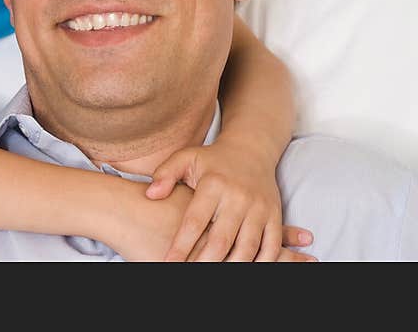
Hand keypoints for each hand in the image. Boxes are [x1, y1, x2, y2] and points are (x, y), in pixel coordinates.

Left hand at [145, 142, 313, 261]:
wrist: (251, 150)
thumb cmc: (211, 160)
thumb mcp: (185, 158)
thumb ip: (165, 174)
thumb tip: (151, 195)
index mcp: (213, 185)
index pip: (194, 222)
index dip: (181, 246)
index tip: (168, 263)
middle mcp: (238, 197)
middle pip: (221, 240)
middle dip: (205, 263)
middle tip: (189, 274)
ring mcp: (259, 208)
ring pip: (247, 247)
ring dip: (231, 266)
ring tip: (214, 276)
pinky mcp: (274, 216)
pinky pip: (271, 246)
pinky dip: (260, 262)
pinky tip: (244, 269)